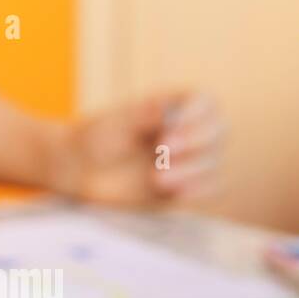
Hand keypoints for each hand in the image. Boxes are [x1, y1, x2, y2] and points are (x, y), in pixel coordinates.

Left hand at [49, 91, 223, 206]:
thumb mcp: (114, 122)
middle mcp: (189, 130)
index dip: (196, 116)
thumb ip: (139, 116)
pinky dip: (199, 190)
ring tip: (157, 178)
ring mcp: (190, 159)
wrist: (80, 169)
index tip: (170, 130)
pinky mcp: (186, 185)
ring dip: (192, 170)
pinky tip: (179, 193)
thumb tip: (163, 109)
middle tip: (165, 151)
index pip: (205, 104)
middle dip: (197, 142)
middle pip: (218, 131)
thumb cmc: (97, 137)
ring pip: (213, 162)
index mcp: (175, 105)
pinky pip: (208, 188)